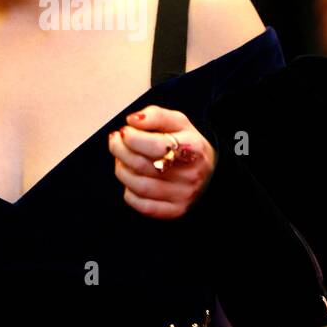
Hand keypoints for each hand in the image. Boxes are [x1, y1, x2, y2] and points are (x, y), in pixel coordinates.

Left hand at [108, 105, 214, 219]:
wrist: (211, 173)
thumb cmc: (189, 144)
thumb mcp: (178, 122)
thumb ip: (155, 115)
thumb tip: (132, 120)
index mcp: (193, 148)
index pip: (155, 145)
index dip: (132, 138)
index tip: (124, 131)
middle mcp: (190, 174)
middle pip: (142, 165)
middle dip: (120, 151)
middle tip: (115, 142)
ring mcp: (183, 195)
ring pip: (138, 186)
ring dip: (121, 170)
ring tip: (122, 160)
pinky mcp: (175, 211)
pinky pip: (142, 205)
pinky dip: (129, 192)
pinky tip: (132, 180)